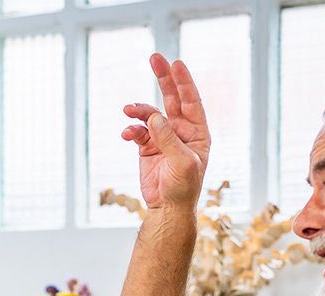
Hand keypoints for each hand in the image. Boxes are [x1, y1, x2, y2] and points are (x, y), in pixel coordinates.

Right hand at [121, 54, 209, 209]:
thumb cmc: (183, 188)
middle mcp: (181, 131)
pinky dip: (131, 129)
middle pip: (171, 98)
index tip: (176, 63)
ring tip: (128, 110)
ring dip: (139, 110)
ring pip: (150, 115)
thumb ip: (169, 139)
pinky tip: (127, 133)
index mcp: (197, 132)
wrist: (168, 208)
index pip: (191, 101)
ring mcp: (163, 138)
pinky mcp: (147, 148)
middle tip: (155, 58)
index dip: (184, 82)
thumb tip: (154, 117)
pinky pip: (138, 131)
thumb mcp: (182, 163)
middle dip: (163, 79)